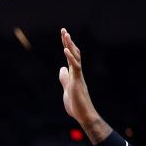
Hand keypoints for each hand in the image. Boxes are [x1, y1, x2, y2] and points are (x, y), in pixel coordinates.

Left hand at [58, 29, 110, 143]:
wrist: (83, 115)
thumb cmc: (76, 104)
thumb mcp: (66, 88)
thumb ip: (64, 78)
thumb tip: (62, 69)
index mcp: (74, 74)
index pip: (70, 57)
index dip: (67, 46)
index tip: (64, 36)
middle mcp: (77, 73)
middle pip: (73, 53)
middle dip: (68, 42)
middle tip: (63, 30)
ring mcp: (78, 76)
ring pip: (76, 57)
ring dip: (70, 46)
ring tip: (65, 35)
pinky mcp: (78, 81)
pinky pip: (75, 67)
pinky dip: (70, 58)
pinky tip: (65, 50)